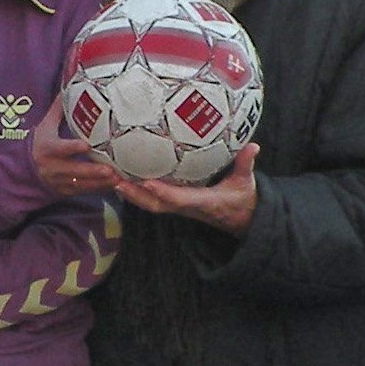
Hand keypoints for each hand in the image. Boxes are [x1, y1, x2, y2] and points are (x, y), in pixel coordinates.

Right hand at [30, 95, 121, 196]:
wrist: (24, 173)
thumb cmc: (39, 144)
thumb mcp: (45, 126)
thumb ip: (59, 110)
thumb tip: (70, 85)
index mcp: (48, 148)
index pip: (60, 148)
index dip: (71, 148)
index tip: (85, 145)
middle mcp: (53, 167)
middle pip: (74, 171)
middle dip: (92, 172)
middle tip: (110, 169)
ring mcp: (60, 182)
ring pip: (82, 185)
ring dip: (100, 183)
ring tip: (118, 179)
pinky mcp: (67, 192)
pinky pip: (85, 192)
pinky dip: (100, 189)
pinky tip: (115, 186)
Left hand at [114, 143, 260, 235]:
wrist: (242, 219)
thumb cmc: (243, 198)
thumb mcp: (247, 182)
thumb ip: (246, 164)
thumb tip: (253, 146)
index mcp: (203, 203)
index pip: (180, 200)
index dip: (163, 193)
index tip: (146, 182)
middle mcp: (187, 207)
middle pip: (156, 205)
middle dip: (135, 195)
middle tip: (115, 180)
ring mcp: (180, 207)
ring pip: (151, 204)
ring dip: (131, 193)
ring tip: (110, 178)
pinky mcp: (177, 204)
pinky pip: (153, 199)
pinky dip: (137, 191)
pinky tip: (124, 176)